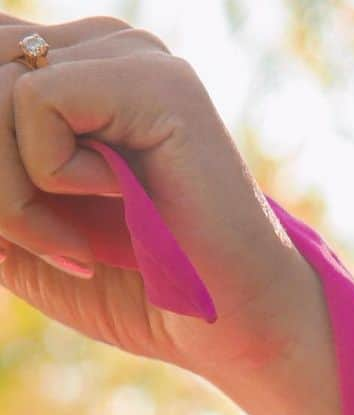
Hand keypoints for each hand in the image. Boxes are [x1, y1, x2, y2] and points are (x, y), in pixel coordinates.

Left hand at [0, 14, 323, 383]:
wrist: (234, 329)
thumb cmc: (143, 294)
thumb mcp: (24, 235)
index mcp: (70, 70)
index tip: (20, 236)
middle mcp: (100, 47)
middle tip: (43, 246)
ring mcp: (132, 57)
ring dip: (9, 191)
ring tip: (72, 244)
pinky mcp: (156, 81)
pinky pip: (35, 99)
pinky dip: (47, 177)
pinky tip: (115, 204)